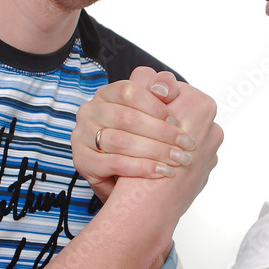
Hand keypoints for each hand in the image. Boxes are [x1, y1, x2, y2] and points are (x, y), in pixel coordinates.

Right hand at [73, 67, 201, 198]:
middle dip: (162, 132)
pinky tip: (161, 172)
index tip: (179, 122)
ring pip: (121, 141)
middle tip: (187, 145)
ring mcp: (82, 136)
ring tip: (178, 159)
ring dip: (155, 151)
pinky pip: (114, 163)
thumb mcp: (151, 113)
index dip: (156, 106)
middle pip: (127, 117)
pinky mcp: (82, 161)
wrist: (121, 179)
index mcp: (106, 94)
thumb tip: (165, 89)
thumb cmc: (140, 139)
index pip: (129, 92)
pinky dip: (141, 168)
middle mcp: (90, 111)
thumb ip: (161, 91)